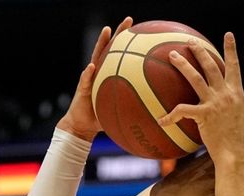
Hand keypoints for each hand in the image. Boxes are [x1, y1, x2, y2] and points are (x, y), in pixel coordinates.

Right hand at [56, 17, 132, 141]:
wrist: (82, 127)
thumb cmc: (104, 118)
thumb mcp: (124, 112)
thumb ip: (138, 108)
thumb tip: (161, 113)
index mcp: (111, 75)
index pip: (123, 56)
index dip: (131, 43)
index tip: (142, 31)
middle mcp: (100, 72)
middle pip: (111, 48)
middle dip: (119, 33)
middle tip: (129, 20)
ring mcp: (90, 78)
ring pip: (96, 56)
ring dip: (101, 43)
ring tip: (107, 30)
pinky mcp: (81, 89)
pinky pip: (85, 80)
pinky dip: (87, 73)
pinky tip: (91, 67)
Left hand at [158, 32, 243, 162]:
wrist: (236, 154)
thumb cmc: (238, 141)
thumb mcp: (243, 120)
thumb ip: (243, 109)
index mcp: (236, 93)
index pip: (234, 66)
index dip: (231, 49)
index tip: (228, 35)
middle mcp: (226, 94)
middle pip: (211, 66)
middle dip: (200, 51)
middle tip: (190, 42)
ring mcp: (215, 103)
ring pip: (195, 77)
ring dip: (182, 64)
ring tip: (171, 55)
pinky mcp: (204, 115)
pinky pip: (182, 110)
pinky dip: (170, 116)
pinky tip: (161, 120)